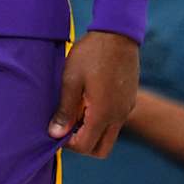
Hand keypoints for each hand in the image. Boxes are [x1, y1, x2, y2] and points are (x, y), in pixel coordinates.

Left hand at [49, 30, 138, 156]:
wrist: (117, 35)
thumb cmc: (91, 54)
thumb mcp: (71, 79)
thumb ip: (64, 109)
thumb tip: (55, 134)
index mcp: (102, 113)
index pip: (86, 146)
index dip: (68, 143)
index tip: (57, 128)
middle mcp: (118, 116)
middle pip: (100, 149)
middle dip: (82, 144)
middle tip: (66, 125)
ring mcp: (126, 109)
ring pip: (109, 136)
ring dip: (92, 131)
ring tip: (76, 109)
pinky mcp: (129, 101)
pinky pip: (115, 121)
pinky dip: (101, 120)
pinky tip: (88, 100)